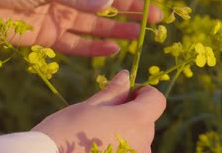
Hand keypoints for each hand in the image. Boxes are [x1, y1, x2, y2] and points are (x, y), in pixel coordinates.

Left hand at [0, 0, 165, 55]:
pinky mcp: (49, 36)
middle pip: (109, 3)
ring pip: (97, 25)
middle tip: (157, 17)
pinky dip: (94, 48)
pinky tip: (113, 50)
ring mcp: (62, 16)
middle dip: (133, 9)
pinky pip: (77, 44)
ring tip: (142, 35)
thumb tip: (112, 3)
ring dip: (119, 29)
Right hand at [33, 70, 165, 152]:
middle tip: (102, 115)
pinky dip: (118, 149)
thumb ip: (113, 92)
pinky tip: (94, 149)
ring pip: (137, 141)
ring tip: (94, 136)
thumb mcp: (89, 107)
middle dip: (130, 113)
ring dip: (123, 134)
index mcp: (137, 120)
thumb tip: (126, 76)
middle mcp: (143, 143)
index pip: (157, 101)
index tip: (125, 93)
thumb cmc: (64, 133)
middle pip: (146, 122)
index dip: (144, 93)